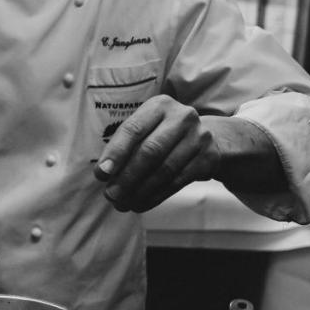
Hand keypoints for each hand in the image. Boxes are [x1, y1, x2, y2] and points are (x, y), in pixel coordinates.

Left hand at [94, 95, 220, 211]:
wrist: (207, 139)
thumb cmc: (163, 134)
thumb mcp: (145, 129)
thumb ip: (123, 146)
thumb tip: (104, 172)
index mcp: (160, 105)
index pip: (133, 129)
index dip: (116, 153)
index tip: (101, 174)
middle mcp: (182, 117)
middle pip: (150, 151)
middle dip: (127, 176)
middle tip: (110, 195)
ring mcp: (199, 137)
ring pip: (164, 170)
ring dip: (139, 191)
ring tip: (122, 203)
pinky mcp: (208, 158)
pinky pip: (177, 182)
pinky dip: (155, 196)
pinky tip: (140, 204)